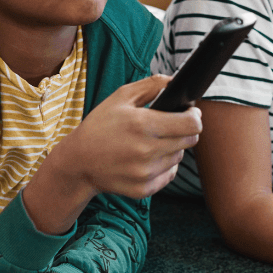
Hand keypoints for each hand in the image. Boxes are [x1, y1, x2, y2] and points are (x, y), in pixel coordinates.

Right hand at [52, 74, 202, 199]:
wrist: (78, 162)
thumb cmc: (99, 126)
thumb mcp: (121, 97)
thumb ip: (152, 85)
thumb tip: (176, 82)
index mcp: (142, 125)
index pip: (192, 124)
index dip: (194, 116)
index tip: (190, 112)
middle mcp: (146, 151)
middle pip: (190, 141)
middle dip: (185, 130)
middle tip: (172, 125)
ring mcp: (145, 173)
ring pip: (179, 157)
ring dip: (173, 148)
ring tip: (152, 142)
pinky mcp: (144, 189)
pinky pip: (169, 174)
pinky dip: (163, 165)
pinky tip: (146, 158)